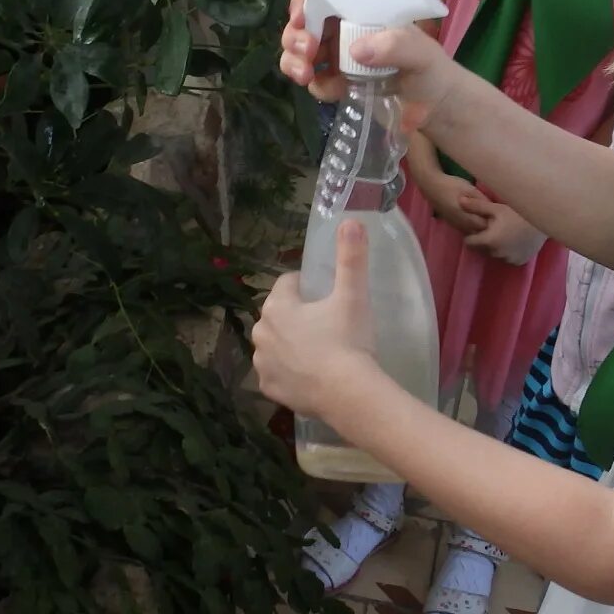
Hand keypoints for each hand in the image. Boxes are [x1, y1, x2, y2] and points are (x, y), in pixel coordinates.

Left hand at [254, 219, 382, 421]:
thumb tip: (351, 220)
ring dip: (292, 345)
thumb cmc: (348, 339)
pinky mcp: (268, 389)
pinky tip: (311, 376)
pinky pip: (278, 374)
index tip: (329, 298)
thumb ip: (351, 256)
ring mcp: (262, 363)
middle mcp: (260, 333)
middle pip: (280, 315)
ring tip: (322, 353)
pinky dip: (290, 373)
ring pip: (276, 345)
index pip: (288, 284)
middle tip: (329, 326)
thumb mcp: (352, 294)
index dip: (309, 287)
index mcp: (276, 305)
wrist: (347, 393)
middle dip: (298, 317)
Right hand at [278, 0, 456, 122]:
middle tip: (307, 53)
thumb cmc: (432, 70)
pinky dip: (317, 86)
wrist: (436, 108)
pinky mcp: (337, 84)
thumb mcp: (422, 53)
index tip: (301, 19)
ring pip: (300, 53)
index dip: (304, 5)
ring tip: (305, 76)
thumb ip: (396, 45)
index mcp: (361, 13)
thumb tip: (357, 49)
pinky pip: (314, 82)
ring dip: (294, 61)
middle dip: (295, 37)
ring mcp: (337, 58)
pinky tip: (334, 92)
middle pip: (303, 25)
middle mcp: (344, 30)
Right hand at [407, 132, 487, 233]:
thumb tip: (494, 208)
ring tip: (486, 219)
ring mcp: (455, 225)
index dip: (492, 222)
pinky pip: (465, 230)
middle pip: (478, 231)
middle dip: (487, 227)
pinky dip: (472, 228)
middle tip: (495, 219)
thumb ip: (481, 200)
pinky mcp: (451, 223)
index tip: (499, 216)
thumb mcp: (470, 189)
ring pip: (471, 232)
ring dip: (479, 228)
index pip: (484, 225)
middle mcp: (460, 223)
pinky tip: (476, 220)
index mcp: (465, 215)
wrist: (431, 185)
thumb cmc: (451, 184)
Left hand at [462, 195, 545, 265]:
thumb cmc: (518, 212)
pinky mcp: (519, 261)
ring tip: (504, 232)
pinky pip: (508, 257)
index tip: (479, 227)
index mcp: (489, 241)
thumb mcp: (496, 207)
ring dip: (496, 246)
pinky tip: (514, 239)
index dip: (472, 235)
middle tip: (493, 228)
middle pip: (482, 249)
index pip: (469, 243)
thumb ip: (476, 206)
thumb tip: (459, 201)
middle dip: (484, 240)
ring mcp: (509, 259)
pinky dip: (508, 251)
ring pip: (495, 254)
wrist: (545, 221)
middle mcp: (497, 254)